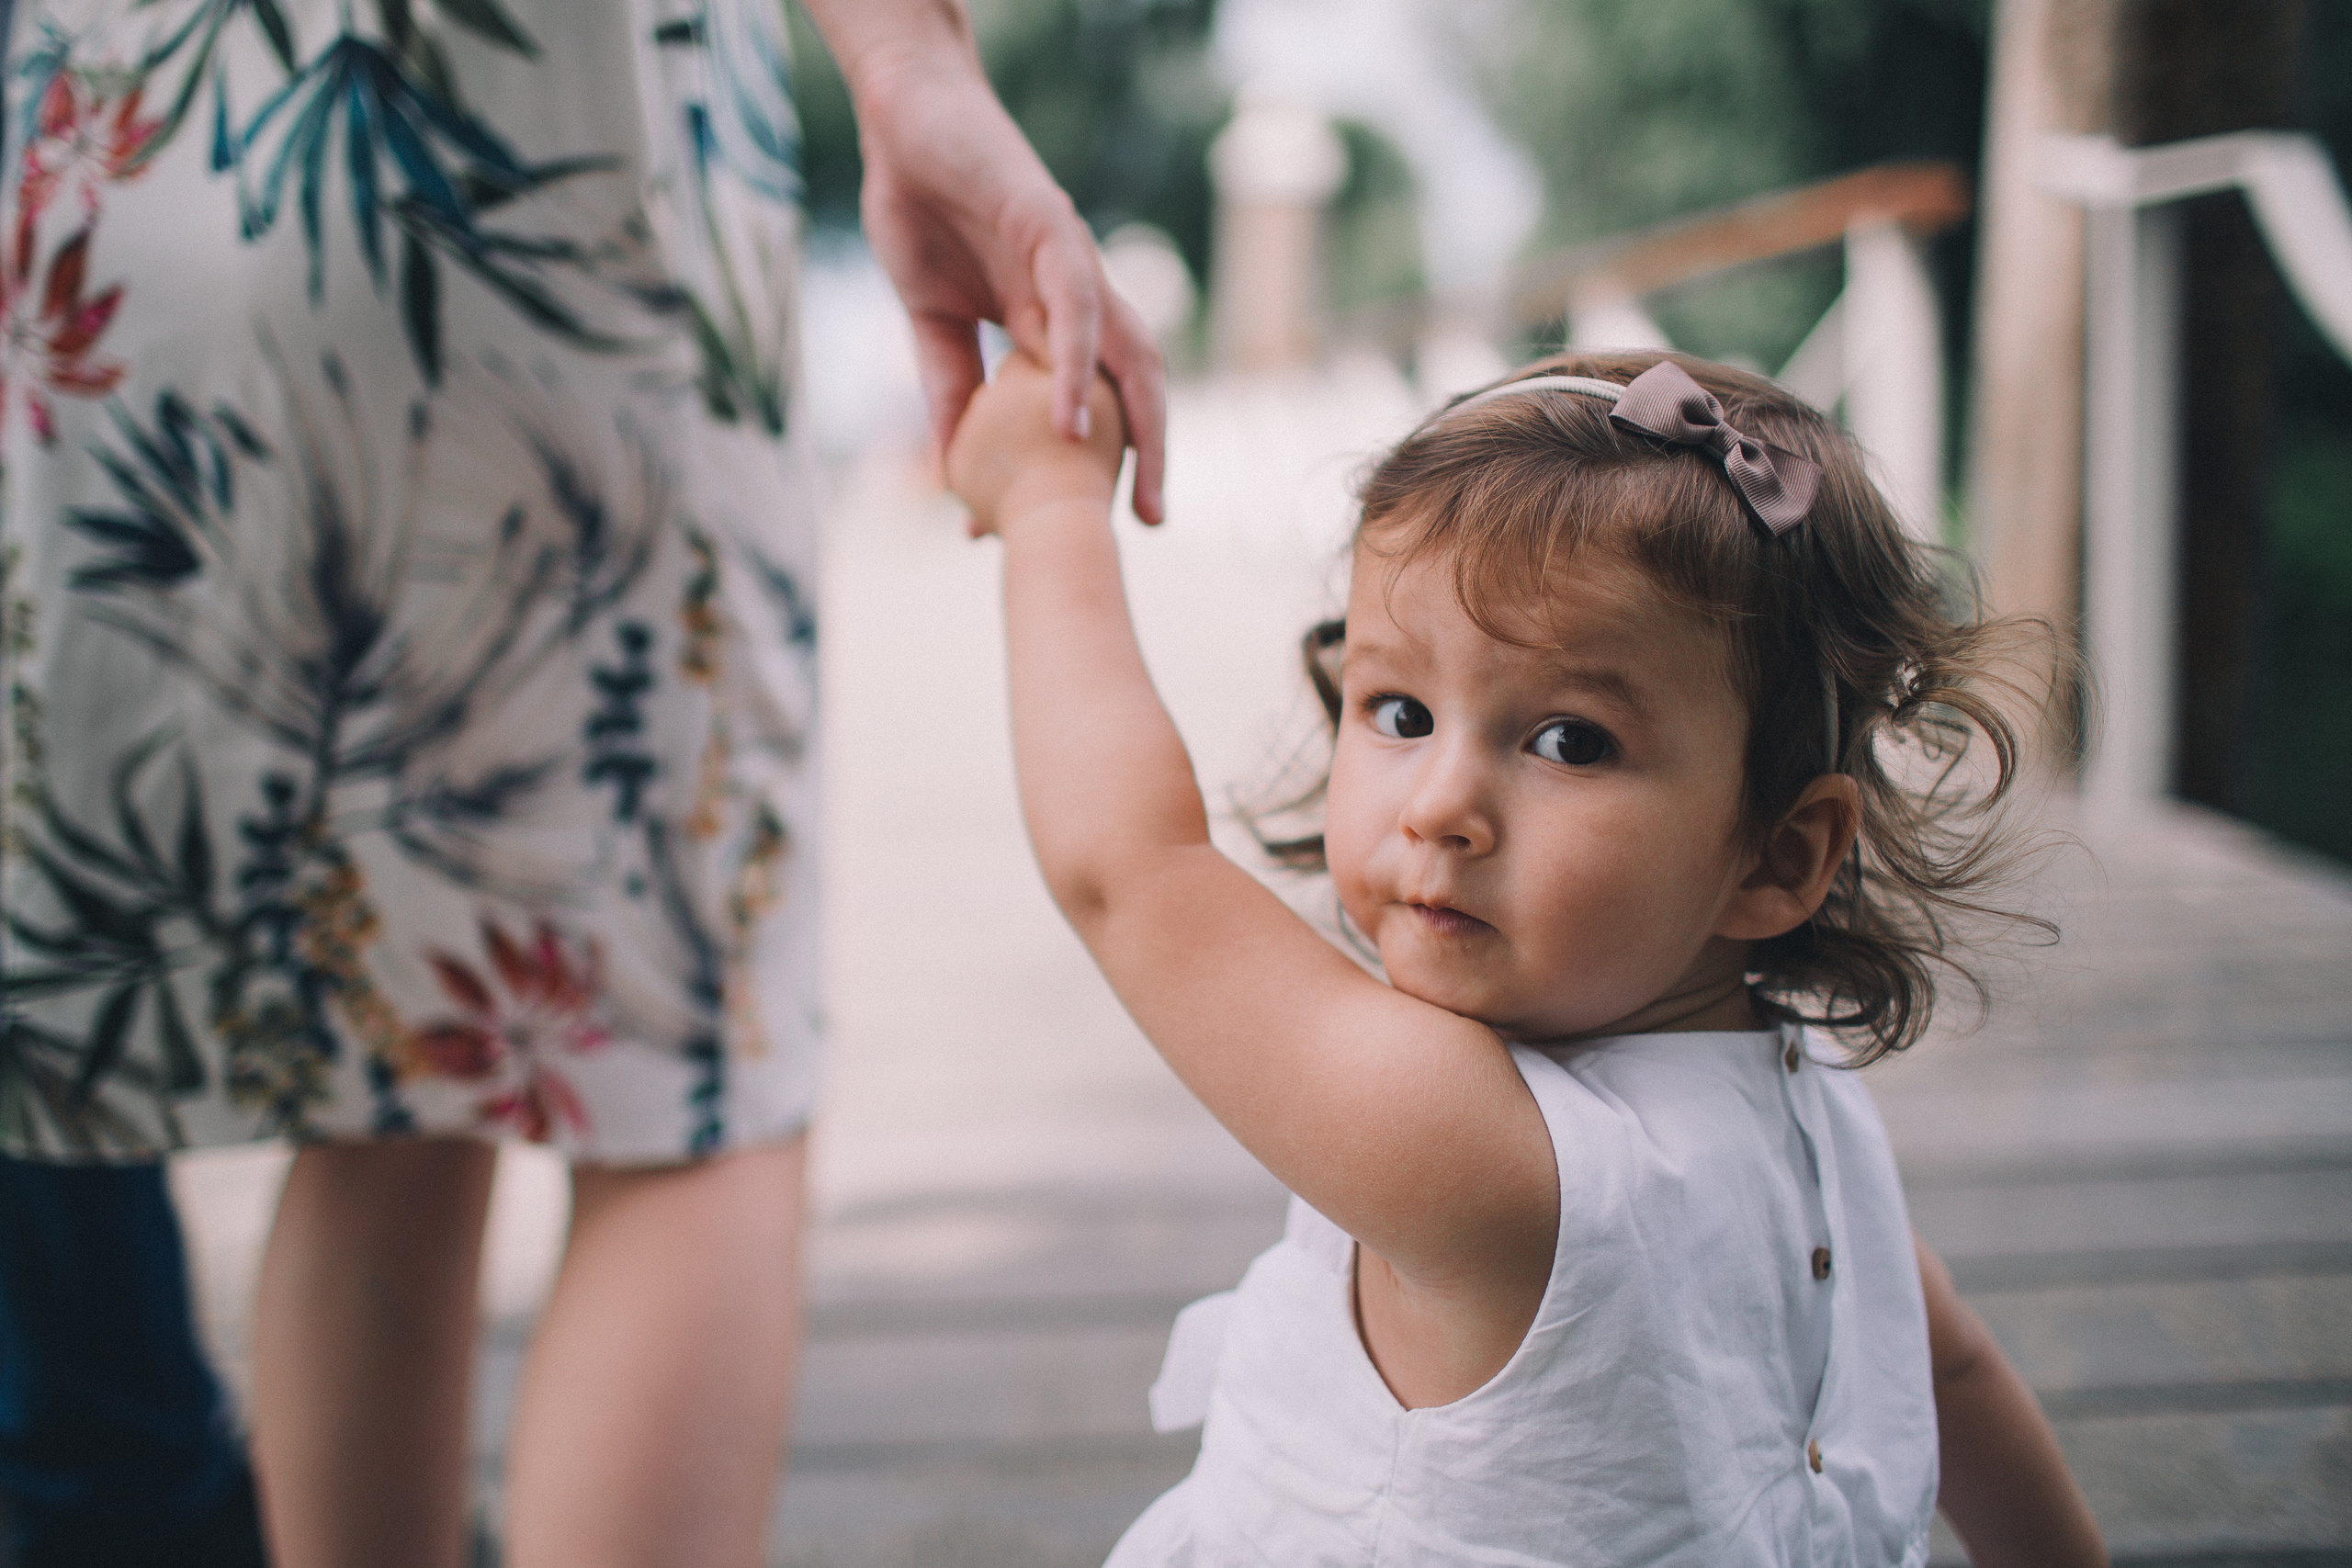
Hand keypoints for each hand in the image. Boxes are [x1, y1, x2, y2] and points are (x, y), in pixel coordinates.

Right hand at [809, 10, 1167, 521]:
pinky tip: (1071, 421)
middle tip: (1150, 520)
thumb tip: (947, 468)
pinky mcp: (1052, 230)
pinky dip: (1077, 369)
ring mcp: (1072, 263)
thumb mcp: (931, 318)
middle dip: (1151, 452)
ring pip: (1126, 351)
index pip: (1093, 399)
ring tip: (1135, 486)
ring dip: (1139, 422)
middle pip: (1136, 384)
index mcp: (1051, 319)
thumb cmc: (922, 206)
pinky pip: (1076, 309)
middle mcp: (1078, 296)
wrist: (905, 120)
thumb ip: (949, 386)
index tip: (1099, 522)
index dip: (1102, 458)